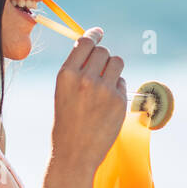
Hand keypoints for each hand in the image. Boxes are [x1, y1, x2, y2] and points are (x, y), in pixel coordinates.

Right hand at [51, 27, 126, 171]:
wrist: (74, 154)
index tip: (99, 33)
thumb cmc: (66, 123)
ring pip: (117, 63)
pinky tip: (107, 105)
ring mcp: (104, 90)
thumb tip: (93, 48)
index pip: (84, 43)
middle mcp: (85, 79)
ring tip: (104, 86)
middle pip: (103, 52)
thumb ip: (76, 70)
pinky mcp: (119, 101)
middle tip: (100, 70)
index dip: (93, 35)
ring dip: (113, 69)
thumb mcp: (63, 92)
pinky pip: (123, 83)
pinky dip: (118, 89)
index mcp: (66, 74)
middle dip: (103, 58)